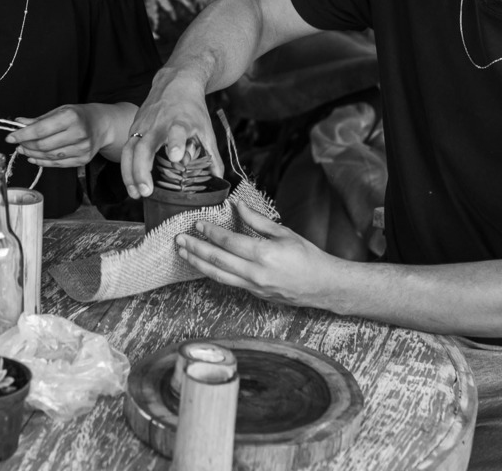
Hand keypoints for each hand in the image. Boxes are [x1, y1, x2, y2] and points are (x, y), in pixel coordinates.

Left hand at [6, 104, 111, 167]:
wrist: (102, 125)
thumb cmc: (79, 115)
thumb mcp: (60, 111)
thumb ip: (39, 119)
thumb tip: (19, 123)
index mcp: (71, 117)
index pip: (40, 129)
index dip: (23, 135)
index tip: (10, 137)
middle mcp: (78, 133)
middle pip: (44, 145)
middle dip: (27, 146)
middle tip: (18, 144)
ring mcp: (82, 148)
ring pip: (50, 156)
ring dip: (33, 155)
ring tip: (24, 150)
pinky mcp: (83, 159)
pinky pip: (58, 164)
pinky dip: (43, 162)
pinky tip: (35, 158)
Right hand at [121, 68, 221, 198]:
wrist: (175, 83)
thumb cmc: (191, 109)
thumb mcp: (206, 129)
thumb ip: (212, 155)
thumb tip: (219, 179)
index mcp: (180, 121)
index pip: (176, 131)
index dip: (175, 143)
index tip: (176, 156)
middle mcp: (158, 124)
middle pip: (144, 146)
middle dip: (142, 170)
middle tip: (147, 191)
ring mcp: (142, 126)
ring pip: (129, 150)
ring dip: (130, 174)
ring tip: (136, 194)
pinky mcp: (133, 128)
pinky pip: (126, 151)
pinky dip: (126, 169)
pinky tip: (132, 186)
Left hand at [174, 198, 333, 308]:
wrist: (323, 285)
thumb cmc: (307, 257)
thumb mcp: (284, 233)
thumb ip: (257, 221)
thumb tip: (237, 205)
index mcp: (264, 254)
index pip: (228, 242)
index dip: (210, 232)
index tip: (198, 223)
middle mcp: (255, 273)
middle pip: (217, 260)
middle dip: (195, 248)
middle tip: (179, 239)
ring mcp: (254, 287)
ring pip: (218, 276)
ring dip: (198, 264)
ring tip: (183, 253)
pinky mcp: (254, 295)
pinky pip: (228, 282)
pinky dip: (213, 273)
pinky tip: (204, 265)